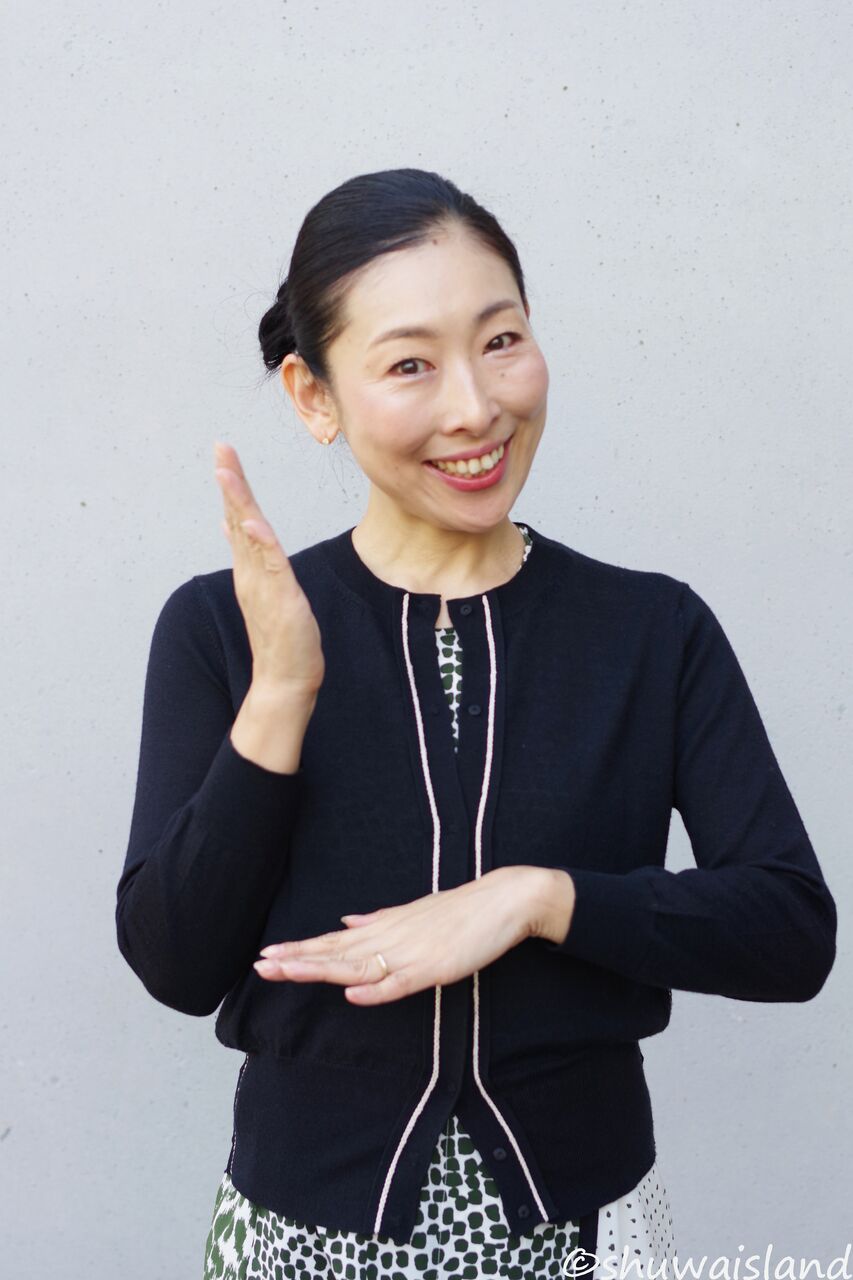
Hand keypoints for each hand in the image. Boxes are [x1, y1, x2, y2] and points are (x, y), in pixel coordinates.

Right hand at [214, 441, 324, 696]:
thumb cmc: (281, 638)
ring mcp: (263, 584)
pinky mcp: (280, 599)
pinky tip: (251, 522)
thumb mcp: (268, 590)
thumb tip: (237, 529)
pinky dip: (259, 542)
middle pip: (237, 518)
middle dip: (230, 482)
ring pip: (248, 535)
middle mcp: (251, 572)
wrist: (284, 680)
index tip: (224, 455)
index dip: (232, 487)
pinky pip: (269, 565)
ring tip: (227, 473)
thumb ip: (253, 560)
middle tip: (221, 449)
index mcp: (250, 568)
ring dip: (238, 503)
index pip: (239, 519)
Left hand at [252, 866, 546, 1004]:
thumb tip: (347, 920)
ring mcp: (411, 953)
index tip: (267, 956)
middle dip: (298, 960)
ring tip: (289, 973)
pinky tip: (353, 995)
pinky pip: (400, 984)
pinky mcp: (434, 968)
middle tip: (261, 966)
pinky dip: (376, 990)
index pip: (334, 941)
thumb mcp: (412, 914)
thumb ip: (378, 922)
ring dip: (323, 971)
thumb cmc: (459, 911)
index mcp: (384, 927)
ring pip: (359, 966)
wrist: (503, 901)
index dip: (301, 950)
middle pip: (337, 953)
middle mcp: (390, 938)